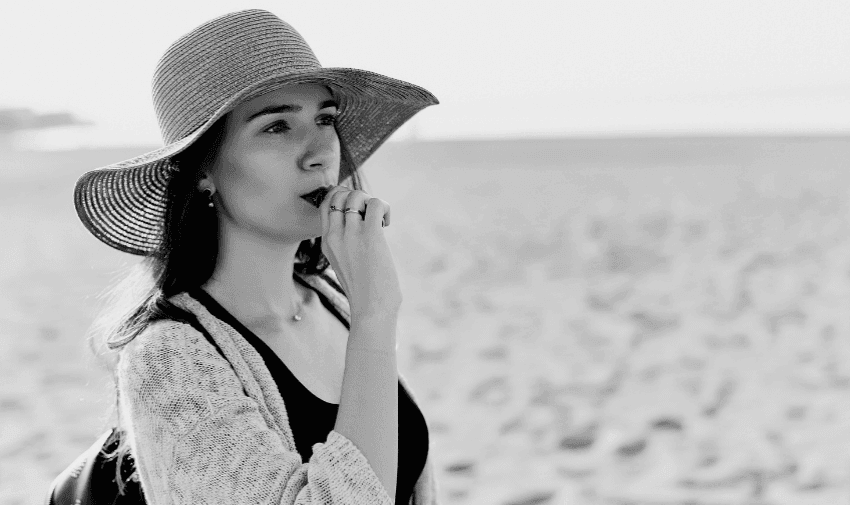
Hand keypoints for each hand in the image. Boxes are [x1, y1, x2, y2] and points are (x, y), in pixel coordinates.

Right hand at [319, 185, 401, 319]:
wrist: (371, 309)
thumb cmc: (364, 292)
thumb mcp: (344, 264)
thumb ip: (346, 244)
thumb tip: (364, 224)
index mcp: (327, 242)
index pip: (325, 205)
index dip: (342, 198)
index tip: (357, 209)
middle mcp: (335, 236)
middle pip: (338, 195)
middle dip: (356, 196)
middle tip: (368, 213)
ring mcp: (351, 235)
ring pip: (355, 195)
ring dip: (370, 201)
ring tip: (379, 220)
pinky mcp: (370, 235)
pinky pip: (375, 204)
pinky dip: (384, 207)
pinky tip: (387, 223)